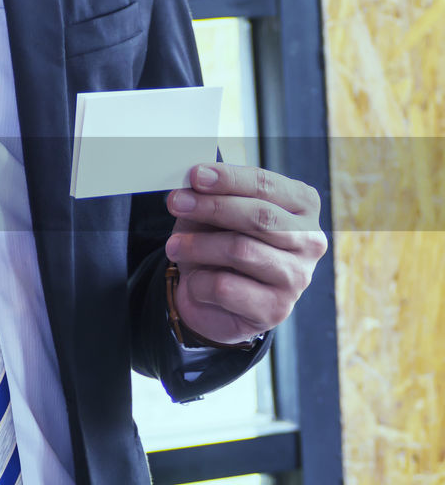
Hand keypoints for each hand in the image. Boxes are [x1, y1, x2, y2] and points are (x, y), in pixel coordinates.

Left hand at [165, 163, 327, 344]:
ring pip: (241, 250)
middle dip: (212, 207)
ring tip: (174, 246)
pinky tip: (195, 281)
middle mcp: (310, 241)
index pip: (267, 185)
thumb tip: (190, 186)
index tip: (196, 175)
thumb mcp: (212, 215)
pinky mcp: (276, 309)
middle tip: (176, 203)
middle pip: (259, 216)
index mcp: (302, 207)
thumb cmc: (219, 245)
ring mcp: (297, 277)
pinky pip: (225, 287)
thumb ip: (208, 198)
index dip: (230, 179)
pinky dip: (199, 281)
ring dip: (198, 245)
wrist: (214, 300)